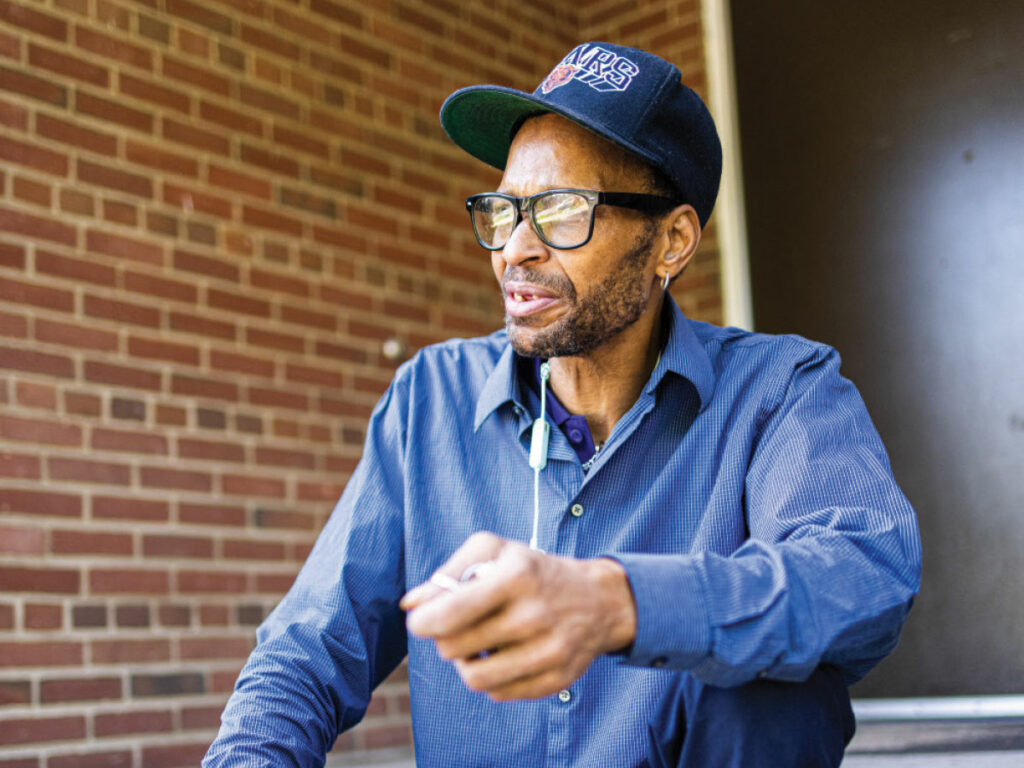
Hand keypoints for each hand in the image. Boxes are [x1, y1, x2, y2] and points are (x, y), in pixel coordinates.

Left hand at [400, 532, 636, 699]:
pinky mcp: (556, 680)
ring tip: (474, 646)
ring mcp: (549, 651)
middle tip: (455, 628)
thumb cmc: (533, 571)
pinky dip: (490, 678)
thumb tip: (410, 603)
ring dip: (464, 663)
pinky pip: (498, 693)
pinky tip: (502, 657)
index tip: (421, 621)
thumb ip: (449, 572)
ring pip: (473, 678)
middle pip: (454, 647)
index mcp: (517, 576)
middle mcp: (535, 614)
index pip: (450, 613)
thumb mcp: (495, 552)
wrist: (599, 600)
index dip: (423, 622)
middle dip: (444, 639)